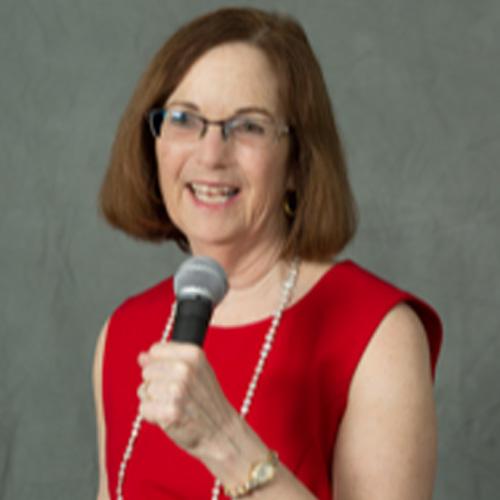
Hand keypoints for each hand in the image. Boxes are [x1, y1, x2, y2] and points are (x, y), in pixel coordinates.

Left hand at [137, 342, 238, 458]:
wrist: (222, 431)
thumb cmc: (206, 400)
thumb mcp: (195, 371)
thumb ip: (168, 360)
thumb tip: (142, 356)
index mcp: (193, 354)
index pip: (155, 350)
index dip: (159, 364)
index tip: (173, 376)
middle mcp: (185, 369)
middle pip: (147, 371)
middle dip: (156, 384)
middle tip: (177, 395)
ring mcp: (178, 390)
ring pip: (144, 390)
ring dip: (155, 401)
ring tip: (175, 406)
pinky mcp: (171, 412)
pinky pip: (144, 408)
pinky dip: (153, 415)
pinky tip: (170, 417)